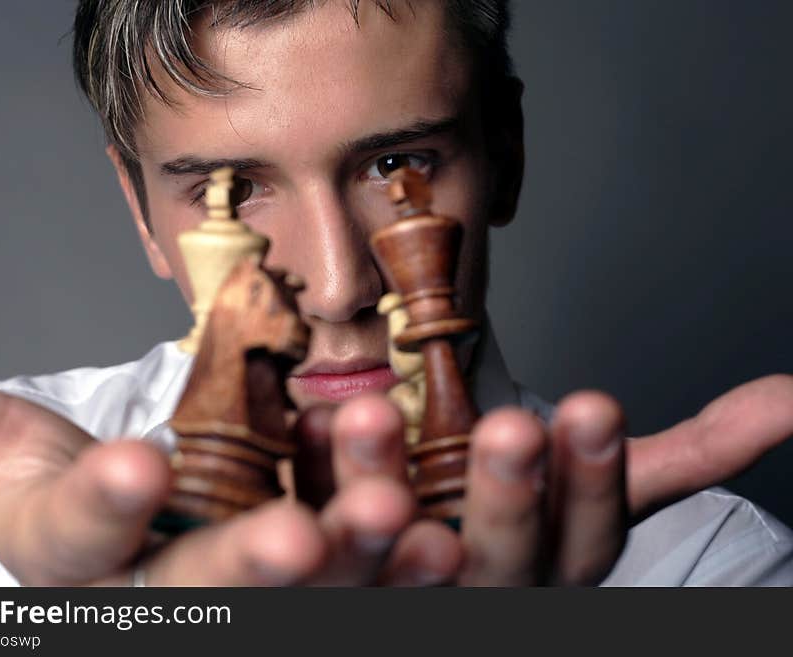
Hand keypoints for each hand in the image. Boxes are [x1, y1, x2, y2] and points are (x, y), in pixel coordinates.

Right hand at [0, 371, 437, 585]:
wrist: (149, 515)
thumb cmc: (69, 491)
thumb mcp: (2, 459)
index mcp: (79, 562)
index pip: (78, 541)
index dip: (101, 508)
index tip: (130, 466)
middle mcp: (166, 594)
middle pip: (203, 588)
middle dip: (247, 566)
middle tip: (295, 540)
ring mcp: (251, 593)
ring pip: (304, 590)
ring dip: (355, 558)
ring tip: (399, 520)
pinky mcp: (318, 580)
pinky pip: (363, 573)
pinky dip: (403, 555)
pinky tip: (445, 528)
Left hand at [295, 374, 792, 585]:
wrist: (403, 562)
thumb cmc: (507, 518)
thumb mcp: (594, 486)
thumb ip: (679, 455)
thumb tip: (788, 398)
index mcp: (542, 575)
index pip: (580, 542)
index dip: (591, 481)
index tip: (594, 407)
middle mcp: (474, 599)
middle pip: (492, 562)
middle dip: (505, 497)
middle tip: (508, 426)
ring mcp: (393, 605)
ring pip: (381, 568)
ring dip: (376, 494)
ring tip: (369, 416)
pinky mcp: (315, 599)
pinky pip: (291, 566)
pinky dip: (284, 517)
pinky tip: (287, 442)